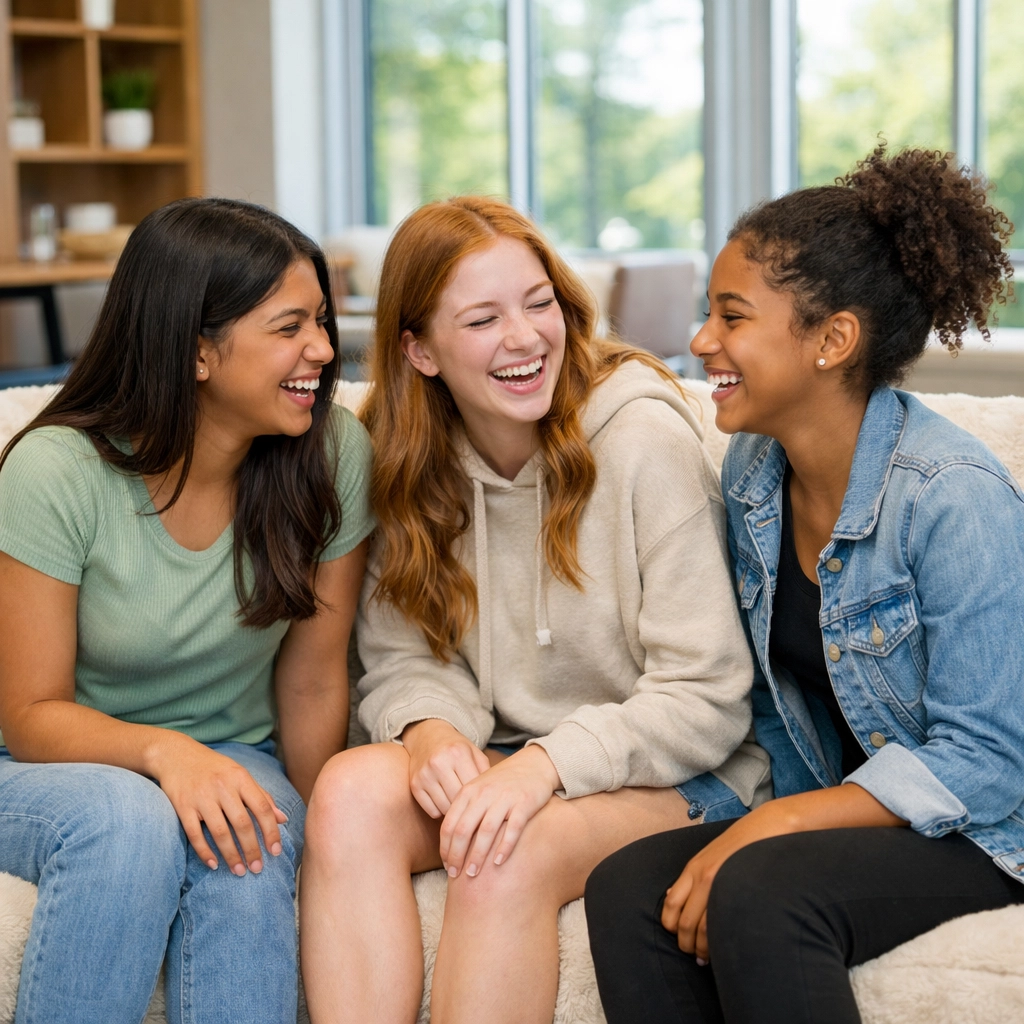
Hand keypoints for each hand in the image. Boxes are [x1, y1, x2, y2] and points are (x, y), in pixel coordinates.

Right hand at [148, 735, 287, 875]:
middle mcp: (223, 787)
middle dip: (251, 849)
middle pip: (242, 823)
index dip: (271, 831)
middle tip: (257, 869)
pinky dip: (204, 852)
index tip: (276, 851)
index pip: (261, 808)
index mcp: (240, 778)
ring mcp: (201, 797)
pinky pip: (194, 834)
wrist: (177, 755)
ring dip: (231, 855)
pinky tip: (214, 864)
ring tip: (239, 871)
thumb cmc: (215, 768)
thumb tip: (283, 819)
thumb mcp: (240, 775)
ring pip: (220, 832)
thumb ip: (262, 796)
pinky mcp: (182, 806)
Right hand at [402, 719, 489, 818]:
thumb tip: (492, 800)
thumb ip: (485, 773)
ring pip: (444, 808)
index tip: (485, 803)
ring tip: (460, 805)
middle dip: (467, 806)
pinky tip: (445, 802)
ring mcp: (424, 775)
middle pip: (457, 800)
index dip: (480, 798)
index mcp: (458, 753)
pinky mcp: (414, 785)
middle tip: (473, 808)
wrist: (428, 736)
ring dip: (454, 811)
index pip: (472, 788)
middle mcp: (439, 763)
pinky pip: (431, 811)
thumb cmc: (456, 748)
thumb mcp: (475, 753)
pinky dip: (440, 811)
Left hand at [440, 745, 560, 877]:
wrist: (533, 764)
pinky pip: (512, 829)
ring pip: (486, 832)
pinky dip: (504, 847)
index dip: (445, 848)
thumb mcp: (478, 789)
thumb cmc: (502, 782)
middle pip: (464, 830)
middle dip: (457, 856)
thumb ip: (464, 810)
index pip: (449, 824)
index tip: (446, 865)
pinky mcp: (524, 804)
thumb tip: (449, 843)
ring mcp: (504, 798)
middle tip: (455, 875)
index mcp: (468, 792)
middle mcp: (483, 794)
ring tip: (472, 874)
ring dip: (477, 856)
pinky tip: (498, 862)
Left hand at [662, 802, 796, 962]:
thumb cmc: (742, 844)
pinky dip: (718, 939)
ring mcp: (720, 882)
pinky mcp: (739, 886)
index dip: (671, 927)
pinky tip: (723, 946)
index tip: (681, 938)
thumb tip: (671, 896)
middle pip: (683, 922)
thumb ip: (693, 877)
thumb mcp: (711, 856)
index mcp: (693, 868)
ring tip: (708, 958)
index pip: (670, 904)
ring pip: (702, 927)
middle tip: (695, 956)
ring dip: (702, 949)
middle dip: (686, 945)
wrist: (770, 825)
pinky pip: (722, 920)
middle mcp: (702, 876)